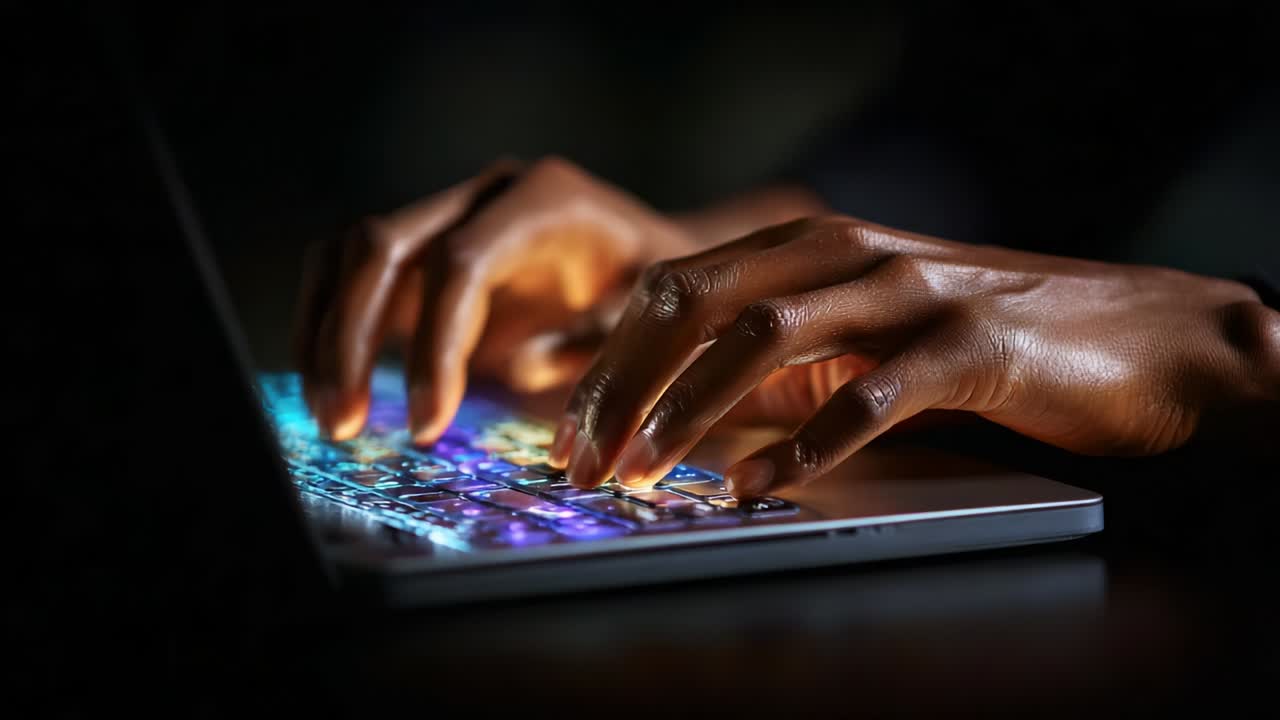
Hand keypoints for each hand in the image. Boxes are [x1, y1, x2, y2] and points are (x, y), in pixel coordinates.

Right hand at [294, 156, 823, 441]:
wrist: (657, 261)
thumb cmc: (664, 299)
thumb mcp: (654, 323)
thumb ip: (599, 347)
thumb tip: (520, 371)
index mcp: (547, 201)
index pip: (461, 263)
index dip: (433, 346)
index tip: (427, 427)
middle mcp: (485, 194)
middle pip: (381, 246)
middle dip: (351, 339)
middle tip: (344, 426)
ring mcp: (447, 214)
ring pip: (348, 253)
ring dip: (324, 334)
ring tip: (330, 417)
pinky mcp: (421, 250)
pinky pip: (348, 275)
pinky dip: (326, 328)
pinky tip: (330, 388)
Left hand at [553, 216, 1279, 496]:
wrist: (1136, 335)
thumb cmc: (983, 341)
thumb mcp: (862, 337)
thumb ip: (778, 360)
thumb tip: (677, 411)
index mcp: (813, 245)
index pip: (678, 285)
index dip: (609, 352)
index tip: (563, 418)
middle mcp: (850, 253)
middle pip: (700, 301)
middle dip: (626, 381)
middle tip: (583, 456)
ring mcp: (910, 294)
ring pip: (767, 335)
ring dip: (691, 408)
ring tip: (642, 468)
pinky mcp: (971, 349)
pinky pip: (868, 398)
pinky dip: (804, 445)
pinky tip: (757, 487)